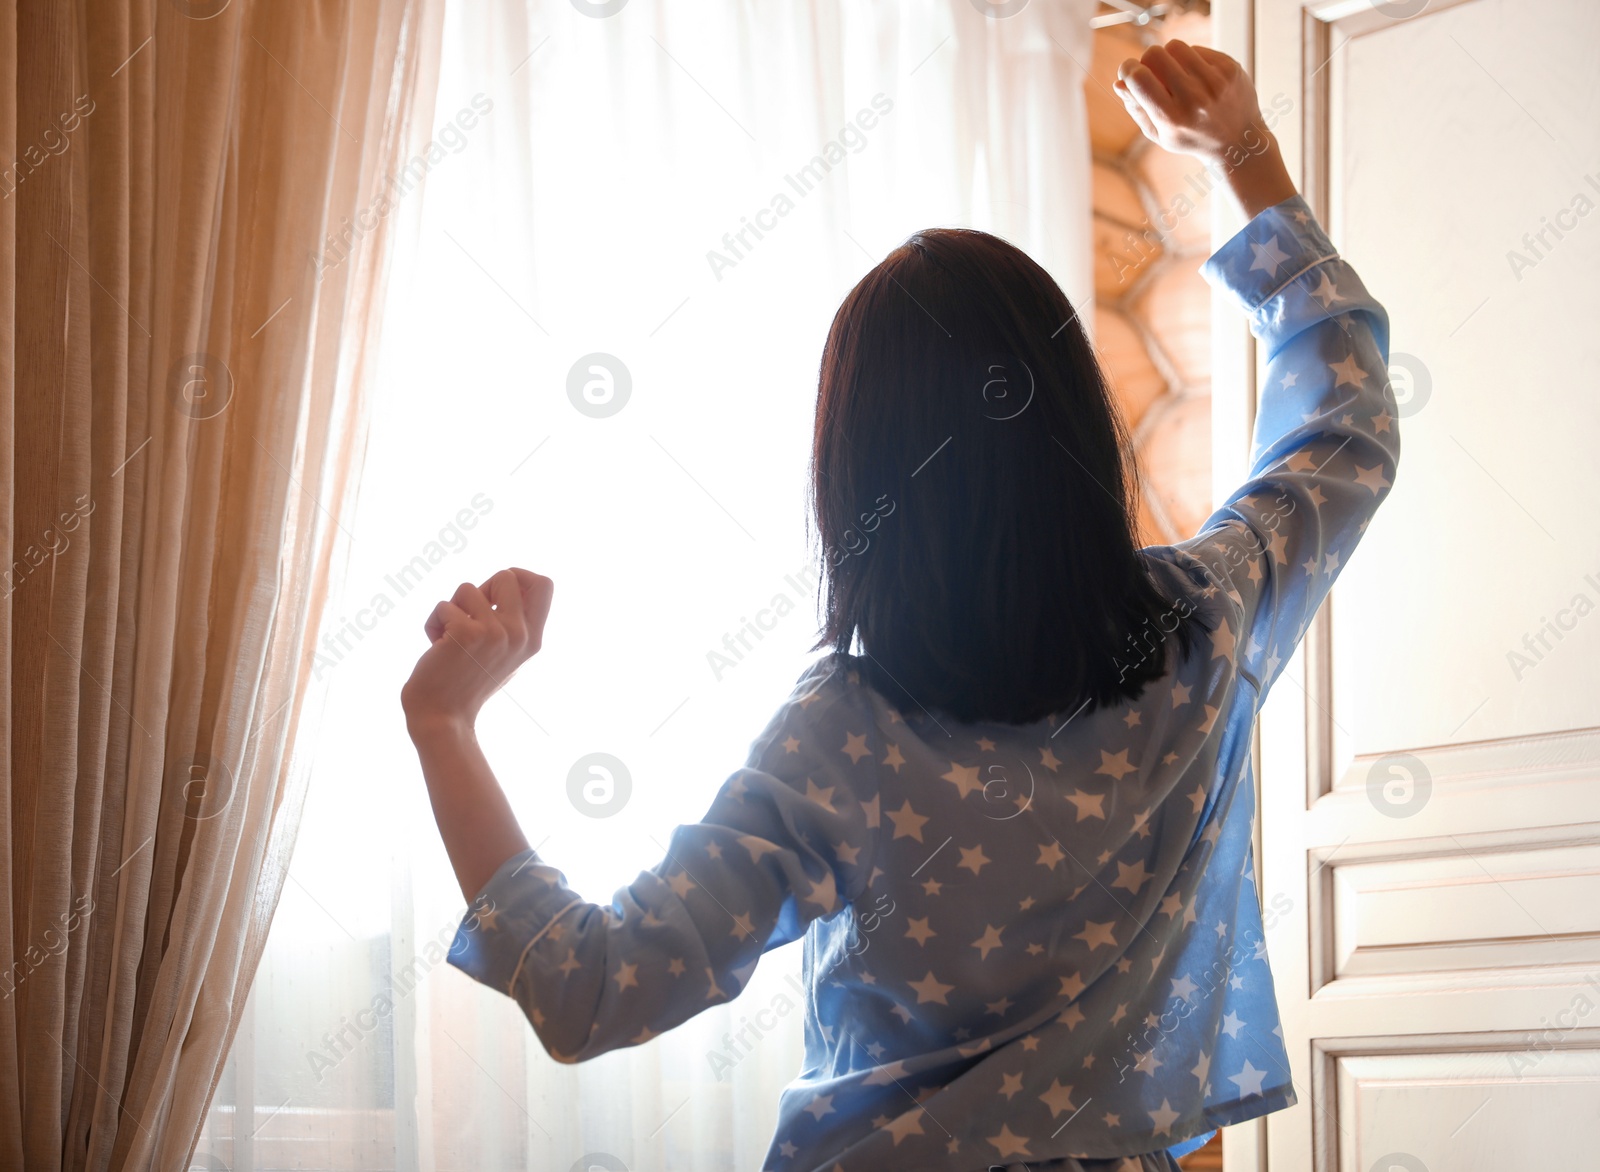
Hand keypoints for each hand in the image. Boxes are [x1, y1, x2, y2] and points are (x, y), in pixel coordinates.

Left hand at [401, 567, 553, 734]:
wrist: (442, 717)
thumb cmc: (466, 684)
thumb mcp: (504, 654)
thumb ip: (513, 623)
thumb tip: (510, 579)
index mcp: (533, 640)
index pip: (544, 585)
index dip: (519, 576)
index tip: (496, 593)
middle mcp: (520, 635)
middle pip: (506, 575)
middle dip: (481, 588)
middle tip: (468, 615)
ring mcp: (495, 633)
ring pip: (467, 589)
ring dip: (451, 610)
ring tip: (448, 638)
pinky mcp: (466, 633)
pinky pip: (443, 606)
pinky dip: (433, 624)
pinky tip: (435, 647)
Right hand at [1114, 41, 1296, 218]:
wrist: (1239, 142)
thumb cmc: (1191, 137)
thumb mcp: (1159, 133)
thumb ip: (1137, 108)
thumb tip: (1119, 82)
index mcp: (1172, 119)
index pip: (1139, 78)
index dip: (1127, 69)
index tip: (1129, 72)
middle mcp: (1194, 99)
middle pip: (1155, 54)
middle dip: (1148, 60)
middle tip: (1154, 72)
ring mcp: (1215, 82)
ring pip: (1175, 46)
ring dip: (1169, 57)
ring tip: (1176, 75)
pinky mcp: (1229, 68)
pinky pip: (1197, 50)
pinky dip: (1191, 60)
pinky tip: (1198, 78)